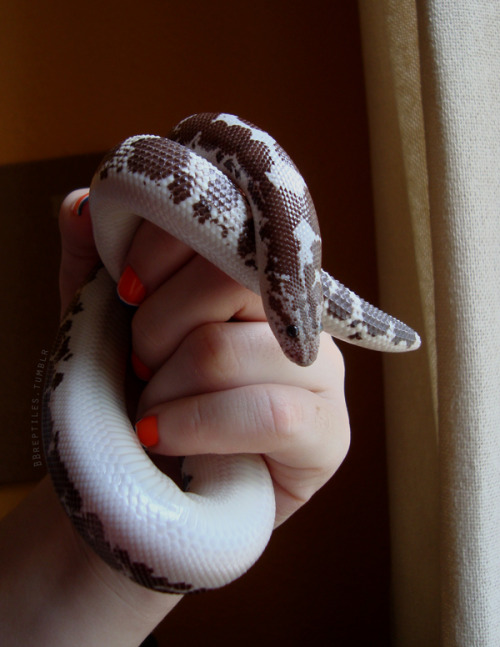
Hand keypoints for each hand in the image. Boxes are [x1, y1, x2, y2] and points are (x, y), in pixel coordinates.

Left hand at [108, 196, 350, 527]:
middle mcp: (298, 314)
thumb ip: (94, 264)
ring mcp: (323, 373)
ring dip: (166, 387)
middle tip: (139, 361)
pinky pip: (269, 414)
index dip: (163, 248)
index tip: (125, 289)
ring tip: (150, 412)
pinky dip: (196, 425)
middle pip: (229, 280)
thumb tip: (80, 204)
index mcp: (257, 276)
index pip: (228, 223)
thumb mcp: (106, 323)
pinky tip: (162, 437)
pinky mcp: (329, 434)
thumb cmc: (136, 396)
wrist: (147, 488)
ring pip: (229, 351)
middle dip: (157, 327)